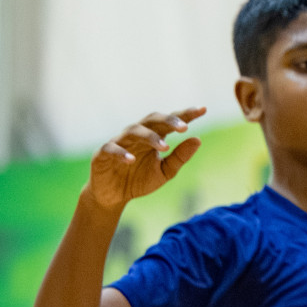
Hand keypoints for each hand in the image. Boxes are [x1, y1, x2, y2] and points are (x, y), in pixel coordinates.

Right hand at [87, 107, 205, 209]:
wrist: (113, 196)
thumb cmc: (139, 180)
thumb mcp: (165, 171)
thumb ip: (180, 157)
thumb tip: (198, 139)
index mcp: (153, 137)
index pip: (170, 122)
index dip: (185, 114)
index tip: (203, 110)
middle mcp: (137, 135)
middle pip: (152, 120)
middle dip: (169, 121)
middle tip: (184, 127)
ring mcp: (119, 142)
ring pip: (134, 131)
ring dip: (150, 137)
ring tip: (165, 146)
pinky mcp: (103, 153)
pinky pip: (112, 149)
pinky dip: (122, 153)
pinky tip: (131, 159)